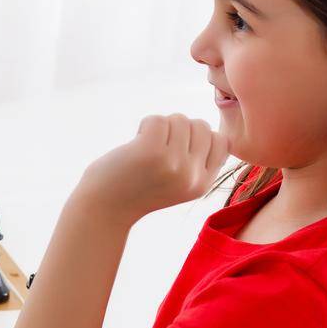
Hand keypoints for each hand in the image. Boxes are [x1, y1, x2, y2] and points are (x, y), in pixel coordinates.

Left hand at [79, 114, 229, 222]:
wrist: (103, 209)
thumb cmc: (137, 190)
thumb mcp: (177, 185)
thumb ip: (196, 163)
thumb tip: (205, 128)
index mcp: (203, 184)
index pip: (222, 141)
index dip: (199, 136)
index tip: (177, 147)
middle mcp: (192, 176)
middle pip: (201, 125)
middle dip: (178, 128)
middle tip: (158, 145)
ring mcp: (173, 164)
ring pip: (179, 119)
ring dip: (159, 126)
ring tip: (145, 146)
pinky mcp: (150, 152)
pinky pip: (157, 119)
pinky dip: (145, 124)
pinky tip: (135, 141)